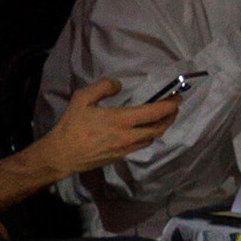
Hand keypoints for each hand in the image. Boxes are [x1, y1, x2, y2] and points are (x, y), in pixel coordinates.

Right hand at [38, 79, 179, 177]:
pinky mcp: (121, 156)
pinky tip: (146, 129)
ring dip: (161, 127)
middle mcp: (128, 136)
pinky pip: (142, 145)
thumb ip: (103, 87)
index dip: (169, 105)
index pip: (154, 113)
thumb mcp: (83, 98)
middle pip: (159, 128)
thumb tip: (119, 85)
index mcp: (121, 120)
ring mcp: (126, 148)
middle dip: (170, 117)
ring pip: (152, 138)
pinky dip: (150, 136)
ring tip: (164, 117)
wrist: (63, 154)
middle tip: (175, 107)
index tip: (178, 98)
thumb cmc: (72, 125)